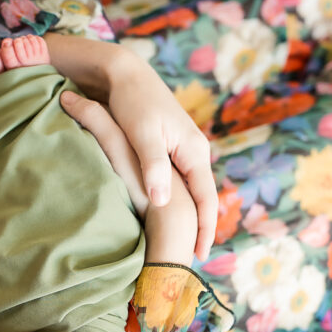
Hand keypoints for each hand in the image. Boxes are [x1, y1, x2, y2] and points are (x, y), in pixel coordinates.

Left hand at [46, 34, 216, 259]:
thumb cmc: (132, 101)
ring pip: (192, 191)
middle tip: (191, 260)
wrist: (126, 71)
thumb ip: (152, 167)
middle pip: (203, 199)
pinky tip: (168, 216)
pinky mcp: (170, 147)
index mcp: (194, 152)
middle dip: (200, 229)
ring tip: (182, 245)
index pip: (206, 200)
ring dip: (191, 217)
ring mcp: (184, 149)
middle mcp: (195, 151)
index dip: (204, 230)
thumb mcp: (141, 134)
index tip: (197, 257)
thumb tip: (161, 201)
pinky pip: (181, 181)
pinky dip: (179, 202)